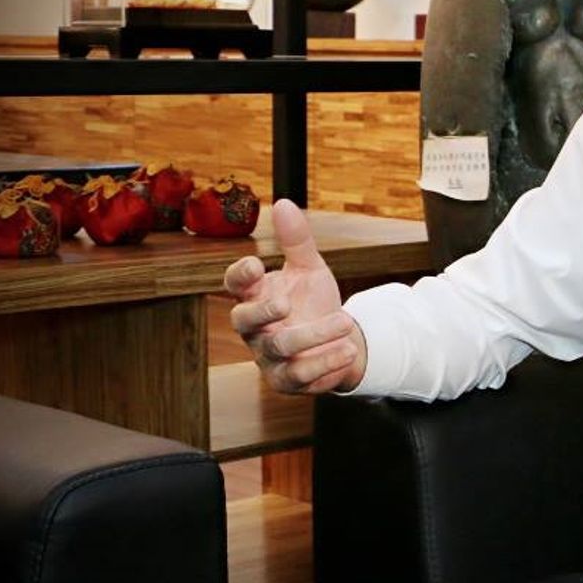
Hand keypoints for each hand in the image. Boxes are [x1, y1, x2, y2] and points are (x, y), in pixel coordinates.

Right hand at [224, 199, 366, 394]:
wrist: (339, 339)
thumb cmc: (313, 301)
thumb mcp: (309, 268)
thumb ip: (296, 241)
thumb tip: (283, 202)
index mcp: (255, 295)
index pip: (234, 284)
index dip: (240, 275)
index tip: (256, 264)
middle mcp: (255, 327)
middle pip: (243, 320)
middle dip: (263, 312)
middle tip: (287, 303)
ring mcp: (267, 355)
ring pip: (280, 347)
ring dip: (314, 335)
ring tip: (345, 322)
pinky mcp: (286, 380)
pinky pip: (300, 375)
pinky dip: (325, 363)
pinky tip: (348, 351)